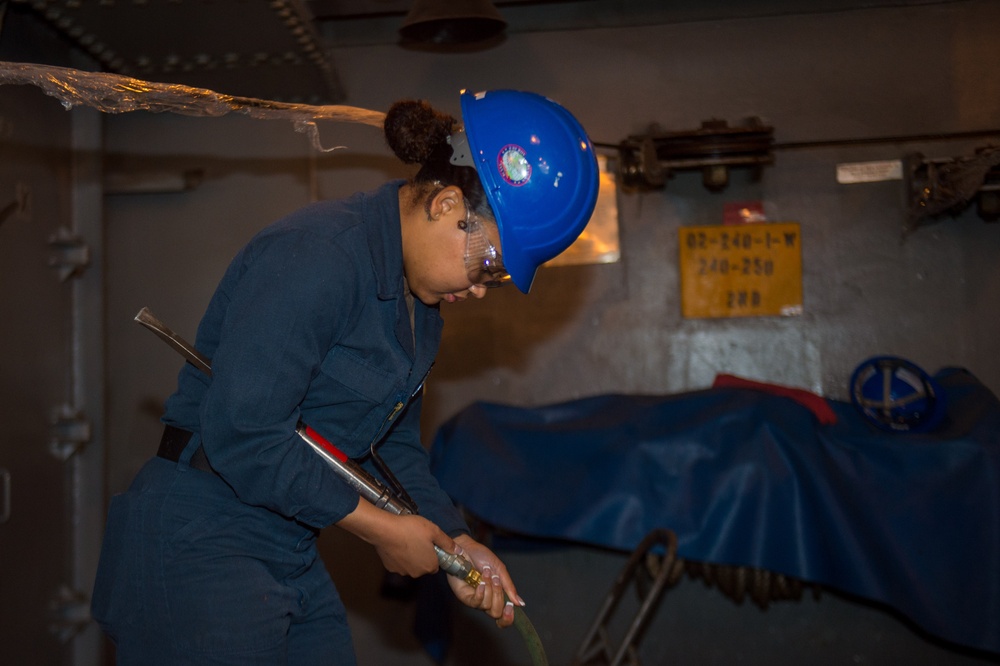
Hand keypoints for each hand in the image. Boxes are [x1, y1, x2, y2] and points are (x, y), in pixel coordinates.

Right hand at [336, 499, 452, 577]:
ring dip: (411, 556)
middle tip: (419, 539)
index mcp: (429, 566)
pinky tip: (397, 544)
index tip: (430, 543)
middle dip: (422, 555)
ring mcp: (402, 571)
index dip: (434, 553)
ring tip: (407, 540)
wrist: (384, 530)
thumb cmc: (411, 529)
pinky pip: (399, 563)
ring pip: (411, 565)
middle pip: (423, 566)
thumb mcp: (434, 531)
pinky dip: (399, 556)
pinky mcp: (390, 568)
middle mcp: (417, 573)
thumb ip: (447, 542)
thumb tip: (458, 551)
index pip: (436, 564)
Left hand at [446, 535, 524, 627]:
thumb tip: (520, 603)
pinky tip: (481, 583)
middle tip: (497, 581)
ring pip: (487, 607)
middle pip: (496, 614)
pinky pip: (475, 602)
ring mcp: (475, 600)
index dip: (508, 618)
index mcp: (497, 596)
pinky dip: (481, 593)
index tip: (511, 607)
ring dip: (490, 589)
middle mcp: (486, 601)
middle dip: (499, 598)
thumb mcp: (499, 570)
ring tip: (486, 573)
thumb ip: (509, 587)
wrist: (465, 549)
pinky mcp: (465, 597)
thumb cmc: (482, 558)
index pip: (503, 617)